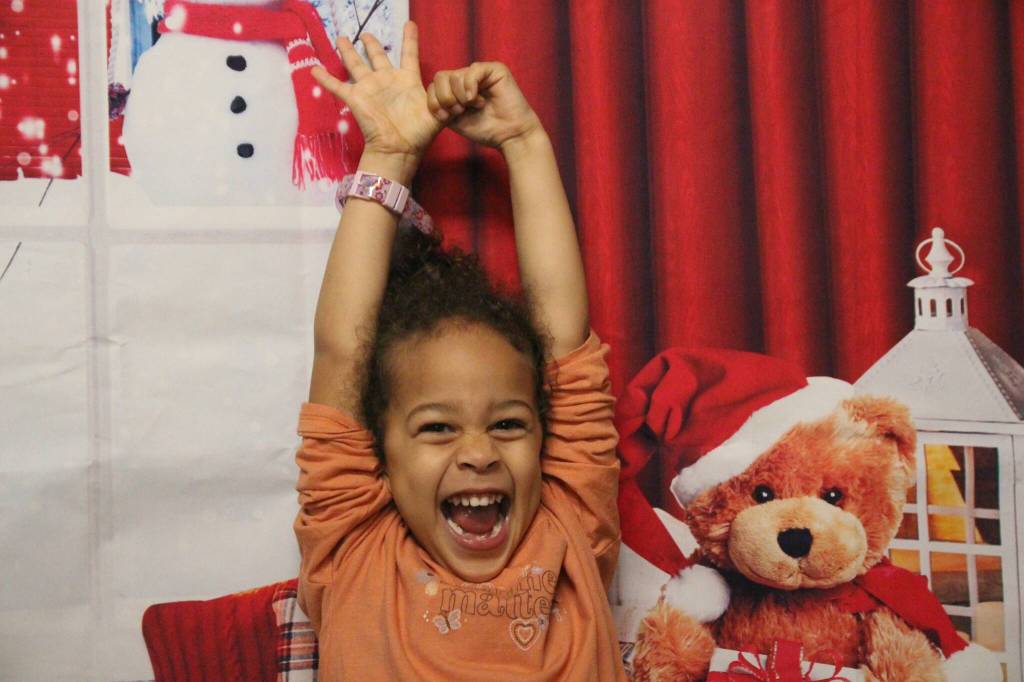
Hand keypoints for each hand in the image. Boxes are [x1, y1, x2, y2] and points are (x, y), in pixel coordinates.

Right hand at [312, 22, 441, 166]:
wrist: (399, 149)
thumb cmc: (419, 133)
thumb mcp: (438, 114)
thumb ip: (449, 102)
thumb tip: (467, 96)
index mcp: (408, 81)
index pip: (409, 55)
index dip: (410, 40)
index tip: (410, 24)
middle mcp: (387, 81)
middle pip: (378, 56)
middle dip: (372, 44)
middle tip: (366, 33)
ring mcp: (370, 88)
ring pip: (356, 65)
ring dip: (348, 52)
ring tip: (341, 38)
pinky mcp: (356, 98)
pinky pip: (338, 86)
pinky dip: (325, 78)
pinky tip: (314, 68)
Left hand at [426, 62, 542, 150]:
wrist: (509, 136)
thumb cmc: (485, 129)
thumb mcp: (455, 120)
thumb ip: (442, 106)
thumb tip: (429, 94)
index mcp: (456, 89)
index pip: (434, 85)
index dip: (434, 101)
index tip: (445, 118)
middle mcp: (467, 78)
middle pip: (441, 77)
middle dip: (445, 98)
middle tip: (459, 111)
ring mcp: (480, 73)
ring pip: (455, 75)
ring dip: (460, 95)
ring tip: (472, 106)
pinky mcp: (495, 70)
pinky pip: (473, 70)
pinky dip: (471, 86)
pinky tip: (476, 100)